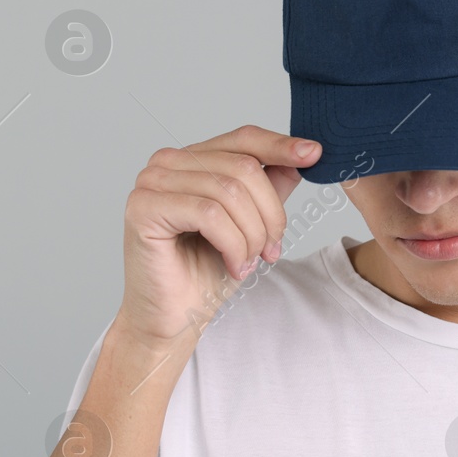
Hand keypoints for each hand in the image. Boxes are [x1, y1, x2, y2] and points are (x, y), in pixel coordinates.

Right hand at [117, 125, 320, 346]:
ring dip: (251, 235)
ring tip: (249, 262)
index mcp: (191, 160)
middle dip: (270, 214)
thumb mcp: (250, 224)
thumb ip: (269, 187)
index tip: (314, 154)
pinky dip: (232, 244)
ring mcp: (151, 182)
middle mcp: (167, 163)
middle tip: (271, 250)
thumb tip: (301, 154)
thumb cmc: (203, 273)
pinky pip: (208, 214)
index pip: (243, 138)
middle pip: (243, 167)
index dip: (280, 146)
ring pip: (230, 192)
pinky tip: (233, 265)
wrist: (173, 318)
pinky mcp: (143, 208)